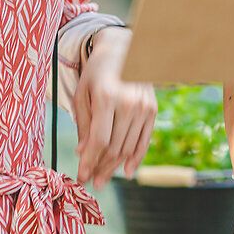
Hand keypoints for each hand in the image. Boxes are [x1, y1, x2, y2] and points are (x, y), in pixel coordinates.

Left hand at [72, 28, 156, 185]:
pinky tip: (127, 172)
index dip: (89, 162)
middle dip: (101, 168)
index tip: (81, 177)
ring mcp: (143, 107)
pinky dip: (136, 158)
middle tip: (92, 183)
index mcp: (107, 97)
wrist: (124, 50)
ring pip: (128, 147)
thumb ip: (83, 124)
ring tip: (103, 179)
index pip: (99, 140)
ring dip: (115, 167)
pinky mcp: (152, 109)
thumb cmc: (97, 73)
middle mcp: (128, 103)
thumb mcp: (82, 93)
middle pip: (114, 147)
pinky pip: (144, 140)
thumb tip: (83, 153)